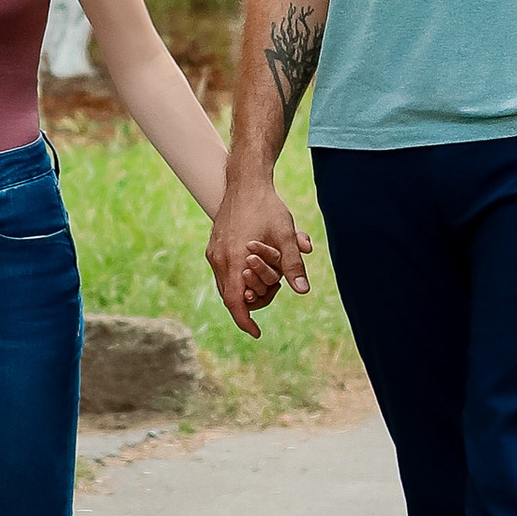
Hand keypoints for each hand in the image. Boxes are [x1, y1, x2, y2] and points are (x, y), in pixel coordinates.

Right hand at [208, 173, 312, 337]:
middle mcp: (219, 259)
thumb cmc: (267, 207)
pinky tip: (255, 266)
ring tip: (268, 279)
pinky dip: (238, 278)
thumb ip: (293, 264)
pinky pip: (223, 272)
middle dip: (252, 303)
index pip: (235, 303)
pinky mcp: (214, 246)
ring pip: (226, 285)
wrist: (245, 182)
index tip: (257, 333)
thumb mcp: (285, 236)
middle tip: (274, 292)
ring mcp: (213, 252)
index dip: (245, 321)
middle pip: (231, 297)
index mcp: (234, 259)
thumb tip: (302, 290)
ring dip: (245, 289)